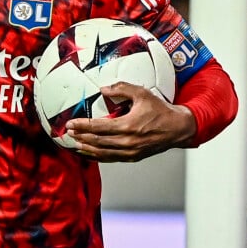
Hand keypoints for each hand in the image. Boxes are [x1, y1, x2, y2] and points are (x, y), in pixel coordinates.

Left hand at [65, 81, 196, 161]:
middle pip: (97, 142)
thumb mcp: (142, 94)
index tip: (71, 124)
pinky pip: (111, 159)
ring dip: (86, 148)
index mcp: (128, 126)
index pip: (98, 127)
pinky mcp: (133, 157)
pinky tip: (89, 153)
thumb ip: (122, 88)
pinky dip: (97, 156)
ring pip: (102, 153)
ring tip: (75, 143)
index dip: (82, 126)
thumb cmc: (161, 111)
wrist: (178, 128)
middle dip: (80, 137)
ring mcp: (130, 152)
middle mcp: (128, 142)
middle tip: (69, 133)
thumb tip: (104, 88)